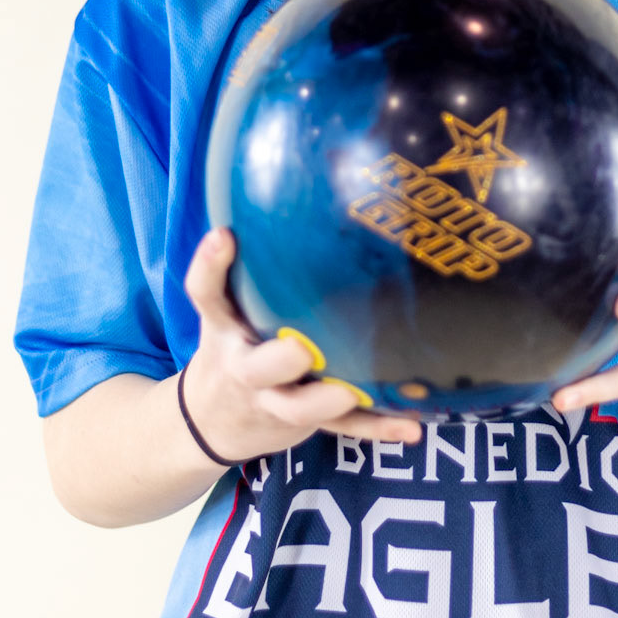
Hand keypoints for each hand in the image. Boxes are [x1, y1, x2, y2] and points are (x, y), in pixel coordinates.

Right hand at [181, 228, 421, 463]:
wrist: (209, 421)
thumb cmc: (235, 343)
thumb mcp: (229, 310)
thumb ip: (254, 269)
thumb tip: (307, 189)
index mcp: (224, 328)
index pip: (206, 295)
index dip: (210, 266)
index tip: (225, 236)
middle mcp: (244, 365)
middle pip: (255, 367)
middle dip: (281, 359)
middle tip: (305, 347)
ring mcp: (272, 399)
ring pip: (298, 407)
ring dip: (328, 401)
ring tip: (356, 391)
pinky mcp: (303, 422)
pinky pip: (341, 428)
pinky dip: (376, 426)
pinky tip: (411, 426)